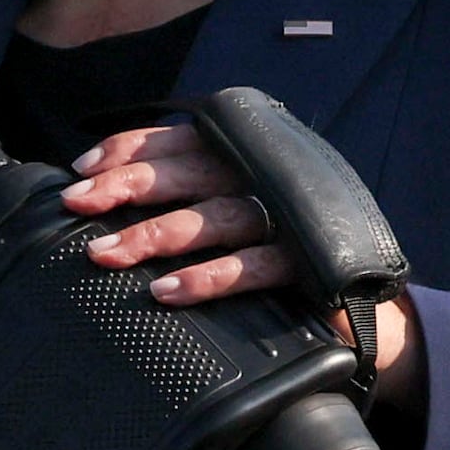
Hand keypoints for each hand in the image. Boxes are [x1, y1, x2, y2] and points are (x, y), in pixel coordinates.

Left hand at [61, 123, 416, 377]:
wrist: (369, 307)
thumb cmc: (287, 257)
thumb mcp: (237, 219)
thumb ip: (188, 202)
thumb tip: (105, 202)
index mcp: (247, 158)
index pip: (182, 141)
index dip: (129, 150)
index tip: (80, 172)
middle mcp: (267, 179)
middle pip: (192, 172)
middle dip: (129, 184)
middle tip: (79, 203)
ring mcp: (290, 219)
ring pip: (215, 217)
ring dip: (155, 234)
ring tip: (105, 255)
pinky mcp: (309, 263)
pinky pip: (253, 267)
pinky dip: (208, 278)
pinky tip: (166, 291)